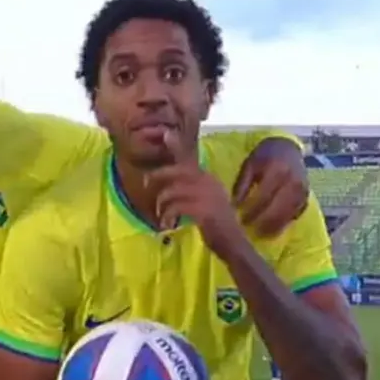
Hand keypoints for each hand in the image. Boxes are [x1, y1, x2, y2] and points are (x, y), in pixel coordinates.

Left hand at [148, 130, 244, 257]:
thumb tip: (170, 186)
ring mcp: (208, 196)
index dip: (177, 147)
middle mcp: (209, 183)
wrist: (233, 244)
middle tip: (146, 183)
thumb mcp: (202, 203)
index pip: (189, 161)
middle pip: (179, 171)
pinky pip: (177, 207)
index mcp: (208, 180)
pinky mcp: (204, 211)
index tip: (165, 134)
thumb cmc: (215, 225)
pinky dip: (168, 216)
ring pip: (174, 191)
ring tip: (162, 217)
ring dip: (162, 204)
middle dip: (159, 175)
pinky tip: (167, 226)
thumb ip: (189, 191)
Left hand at [233, 138, 308, 236]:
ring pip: (287, 215)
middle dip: (261, 222)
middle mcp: (293, 182)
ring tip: (259, 234)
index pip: (263, 197)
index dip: (251, 210)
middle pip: (277, 209)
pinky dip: (283, 224)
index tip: (239, 220)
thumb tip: (234, 206)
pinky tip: (272, 230)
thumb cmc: (263, 157)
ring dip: (272, 227)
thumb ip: (242, 185)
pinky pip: (294, 215)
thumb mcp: (249, 165)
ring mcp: (302, 191)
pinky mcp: (306, 198)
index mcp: (277, 171)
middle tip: (247, 230)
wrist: (287, 149)